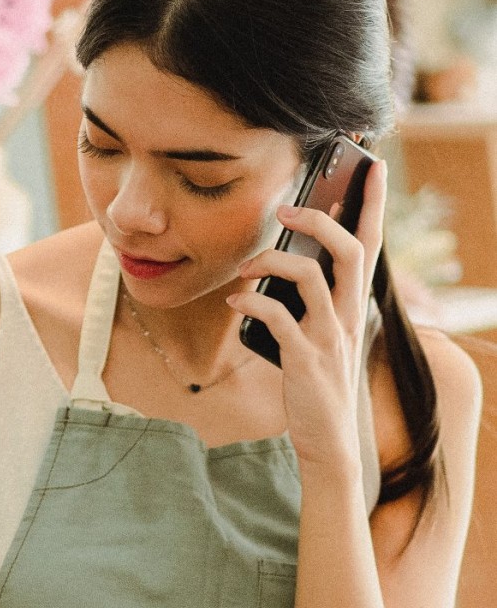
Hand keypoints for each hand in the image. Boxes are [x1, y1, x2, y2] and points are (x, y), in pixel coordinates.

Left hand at [227, 159, 387, 470]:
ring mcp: (330, 337)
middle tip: (286, 211)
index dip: (372, 205)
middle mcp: (349, 315)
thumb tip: (281, 264)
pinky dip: (253, 304)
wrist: (327, 440)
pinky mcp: (305, 359)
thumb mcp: (321, 335)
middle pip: (349, 251)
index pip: (371, 245)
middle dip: (320, 221)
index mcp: (354, 305)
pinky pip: (280, 318)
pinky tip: (236, 301)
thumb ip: (310, 301)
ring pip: (313, 278)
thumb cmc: (317, 382)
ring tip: (247, 268)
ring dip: (275, 263)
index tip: (371, 167)